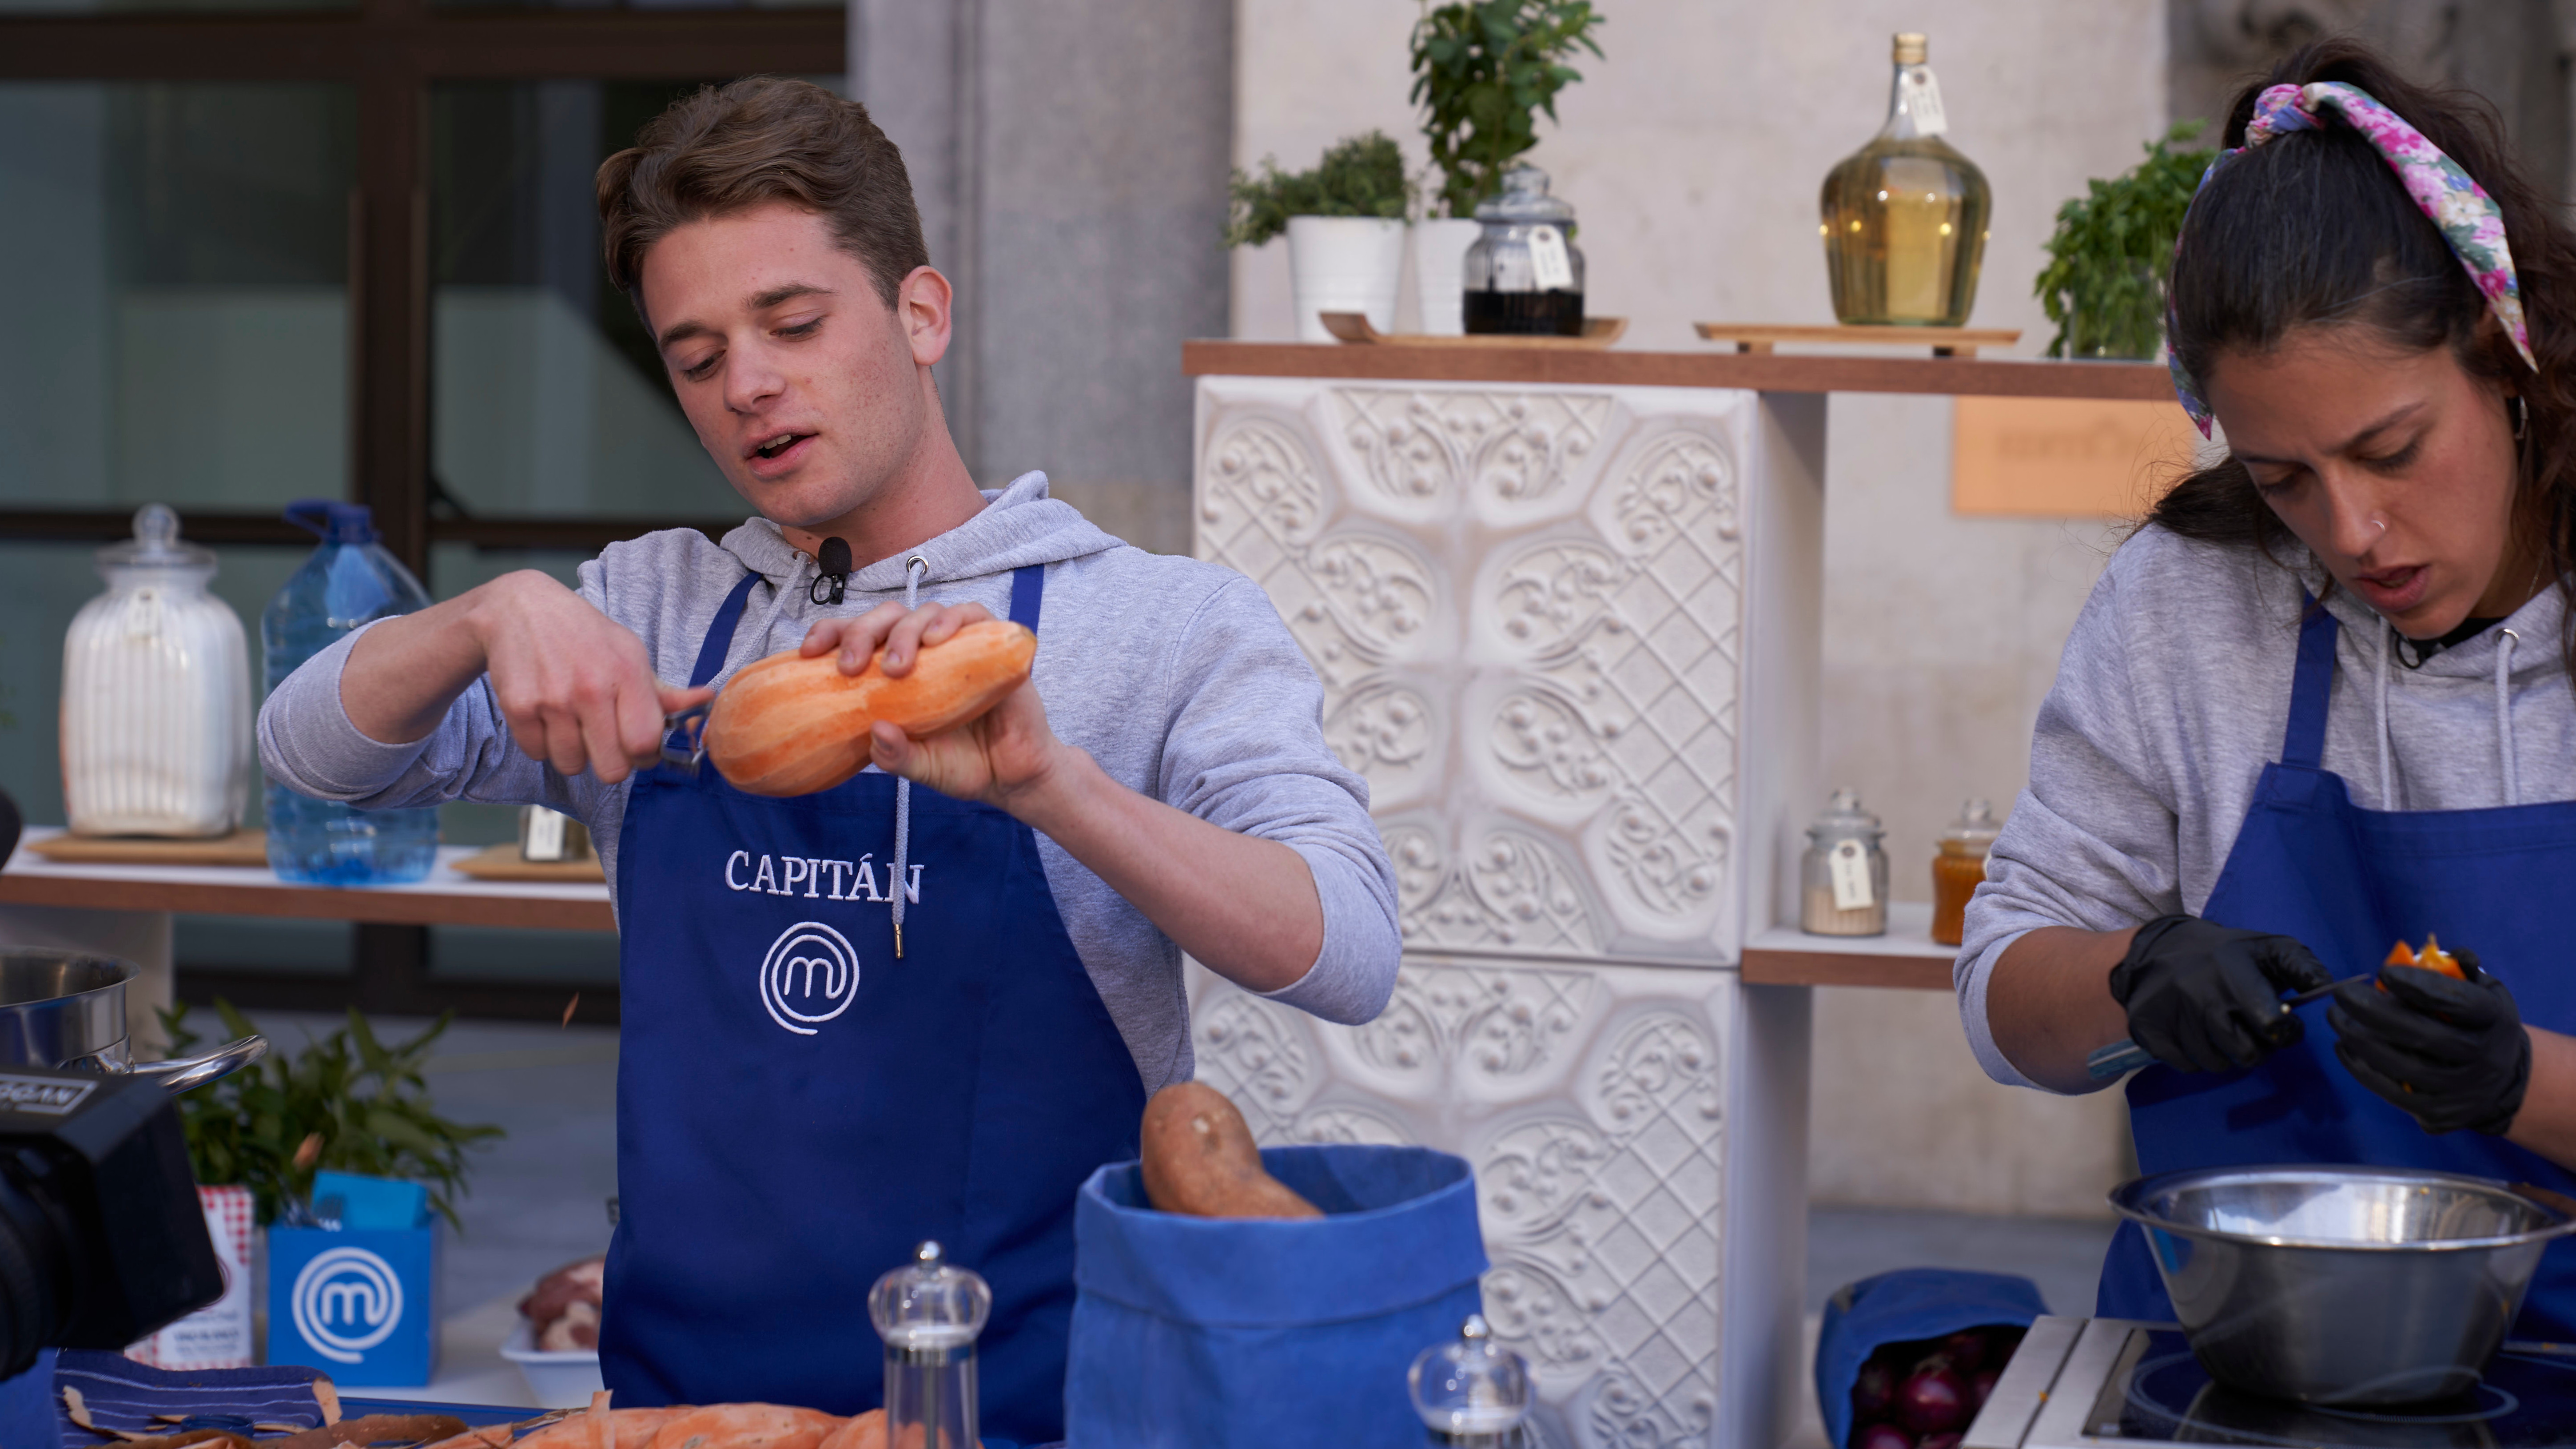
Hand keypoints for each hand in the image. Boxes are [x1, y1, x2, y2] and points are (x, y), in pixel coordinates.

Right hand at [466, 572, 709, 783]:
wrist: (519, 609)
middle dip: (611, 761)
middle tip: (605, 738)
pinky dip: (542, 743)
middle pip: (611, 769)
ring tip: (572, 721)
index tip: (639, 747)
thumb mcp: (630, 653)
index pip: (645, 744)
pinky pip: (537, 754)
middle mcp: (590, 688)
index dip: (645, 756)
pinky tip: (546, 714)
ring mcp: (552, 699)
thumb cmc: (584, 636)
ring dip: (574, 752)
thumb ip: (665, 691)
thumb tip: (706, 701)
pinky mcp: (517, 707)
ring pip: (572, 765)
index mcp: (626, 673)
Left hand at [798, 601, 1071, 811]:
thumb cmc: (961, 766)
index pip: (856, 637)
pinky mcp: (992, 644)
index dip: (830, 634)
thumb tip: (875, 732)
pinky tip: (938, 639)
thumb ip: (895, 756)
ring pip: (924, 611)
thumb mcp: (920, 768)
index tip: (809, 653)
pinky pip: (973, 615)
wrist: (1013, 776)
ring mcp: (957, 646)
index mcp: (893, 674)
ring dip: (905, 631)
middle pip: (886, 617)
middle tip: (852, 667)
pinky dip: (953, 620)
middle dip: (863, 632)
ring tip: (898, 665)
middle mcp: (923, 652)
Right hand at [2107, 914, 2331, 1072]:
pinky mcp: (2149, 1029)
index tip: (2285, 1023)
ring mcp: (2172, 1014)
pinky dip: (2197, 1058)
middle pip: (2247, 1054)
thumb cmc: (2225, 952)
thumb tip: (2328, 989)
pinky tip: (2198, 1035)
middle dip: (2260, 1049)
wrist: (2158, 948)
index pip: (2272, 1024)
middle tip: (2254, 1032)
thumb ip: (2302, 966)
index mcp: (2233, 974)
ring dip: (2227, 1054)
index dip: (2288, 1032)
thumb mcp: (2267, 947)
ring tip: (2225, 1030)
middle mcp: (2201, 995)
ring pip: (2216, 1064)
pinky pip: (2186, 1065)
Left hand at [2329, 951, 2530, 1134]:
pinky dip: (2362, 1069)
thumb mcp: (2483, 991)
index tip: (2382, 973)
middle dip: (2375, 1013)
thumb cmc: (2479, 1023)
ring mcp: (2462, 1091)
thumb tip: (2437, 953)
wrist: (2503, 1080)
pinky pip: (2393, 1092)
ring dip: (2360, 1041)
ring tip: (2336, 1018)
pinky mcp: (2441, 1113)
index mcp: (2494, 1020)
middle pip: (2425, 1037)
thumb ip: (2459, 969)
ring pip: (2404, 1067)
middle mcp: (2484, 1059)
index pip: (2458, 1002)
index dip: (2419, 987)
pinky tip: (2343, 1046)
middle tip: (2341, 993)